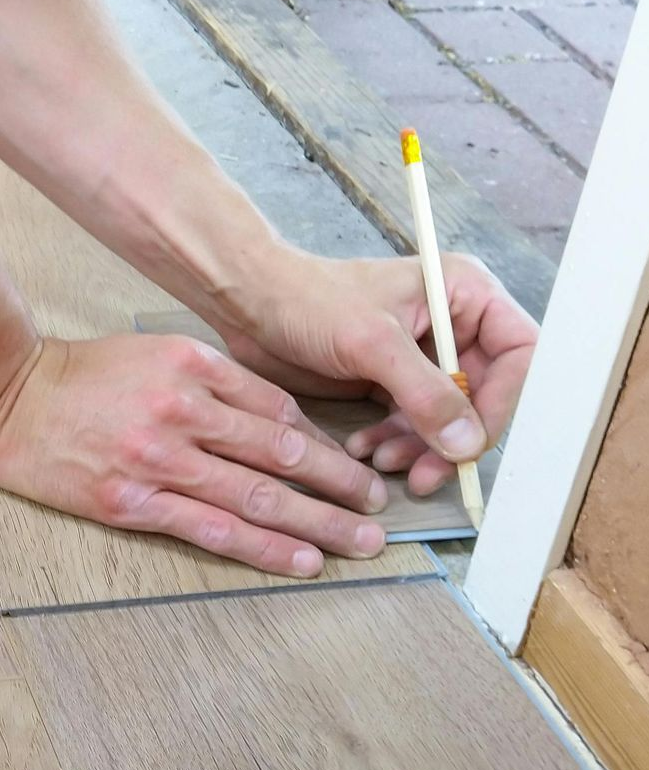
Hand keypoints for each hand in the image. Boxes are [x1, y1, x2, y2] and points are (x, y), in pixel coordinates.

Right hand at [0, 334, 389, 576]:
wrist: (6, 398)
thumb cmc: (79, 376)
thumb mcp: (153, 353)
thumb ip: (213, 380)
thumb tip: (278, 422)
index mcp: (192, 366)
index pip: (278, 410)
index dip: (325, 443)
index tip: (353, 466)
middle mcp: (182, 410)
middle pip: (281, 453)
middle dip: (339, 485)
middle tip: (378, 508)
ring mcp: (157, 459)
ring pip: (257, 495)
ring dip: (318, 523)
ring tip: (360, 542)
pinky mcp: (131, 501)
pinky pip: (212, 529)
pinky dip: (263, 547)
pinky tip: (300, 560)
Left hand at [210, 251, 537, 493]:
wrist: (251, 303)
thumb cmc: (308, 300)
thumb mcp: (373, 344)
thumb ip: (426, 393)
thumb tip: (468, 444)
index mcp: (465, 294)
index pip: (519, 355)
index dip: (503, 403)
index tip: (471, 442)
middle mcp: (453, 324)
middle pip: (484, 396)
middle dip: (452, 438)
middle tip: (425, 474)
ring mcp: (423, 356)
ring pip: (446, 418)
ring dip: (419, 447)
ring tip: (382, 461)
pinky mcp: (391, 380)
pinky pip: (410, 424)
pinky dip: (394, 442)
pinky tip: (365, 451)